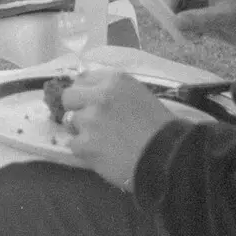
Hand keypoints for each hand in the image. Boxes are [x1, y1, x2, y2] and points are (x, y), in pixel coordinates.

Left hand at [63, 68, 176, 190]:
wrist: (167, 157)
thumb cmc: (160, 127)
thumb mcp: (139, 95)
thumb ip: (113, 91)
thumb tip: (90, 92)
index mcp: (115, 81)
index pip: (83, 79)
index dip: (85, 92)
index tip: (90, 102)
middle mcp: (99, 96)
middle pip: (68, 97)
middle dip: (75, 108)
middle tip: (89, 121)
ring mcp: (90, 120)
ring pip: (70, 122)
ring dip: (82, 131)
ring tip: (101, 140)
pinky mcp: (85, 144)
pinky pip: (74, 145)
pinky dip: (85, 151)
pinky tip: (101, 154)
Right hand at [164, 0, 235, 46]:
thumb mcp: (226, 16)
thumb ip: (201, 19)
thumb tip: (175, 22)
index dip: (168, 5)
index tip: (167, 24)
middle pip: (173, 1)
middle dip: (173, 18)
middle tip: (179, 35)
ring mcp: (198, 1)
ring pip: (176, 14)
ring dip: (181, 27)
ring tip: (195, 38)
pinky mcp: (200, 14)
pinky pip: (184, 23)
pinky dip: (187, 31)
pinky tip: (199, 38)